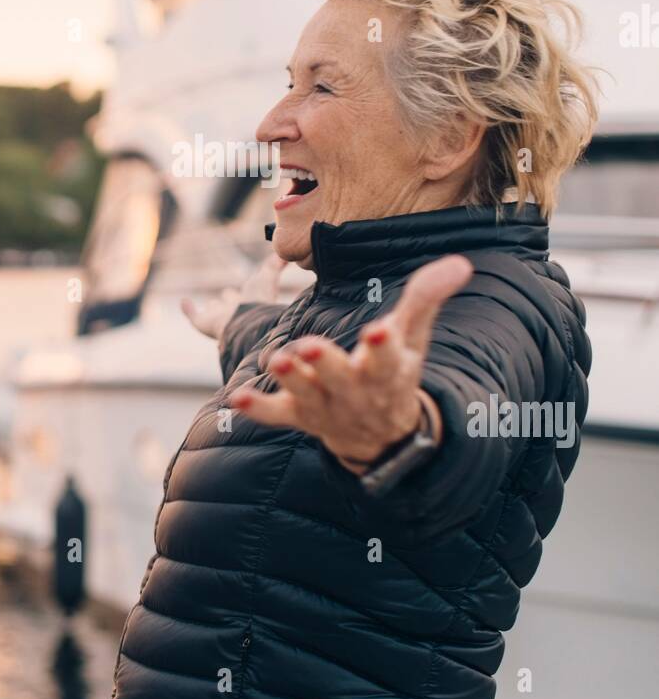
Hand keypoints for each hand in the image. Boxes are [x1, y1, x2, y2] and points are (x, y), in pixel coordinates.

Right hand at [181, 252, 286, 342]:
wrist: (244, 321)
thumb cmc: (258, 300)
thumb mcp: (268, 276)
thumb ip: (276, 264)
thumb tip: (287, 253)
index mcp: (249, 303)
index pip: (245, 296)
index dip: (245, 292)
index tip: (246, 288)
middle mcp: (234, 310)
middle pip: (229, 303)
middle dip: (229, 300)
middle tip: (228, 297)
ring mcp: (218, 317)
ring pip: (214, 311)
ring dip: (213, 308)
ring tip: (210, 306)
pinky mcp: (203, 323)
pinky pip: (194, 316)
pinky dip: (189, 310)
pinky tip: (184, 302)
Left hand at [230, 254, 473, 471]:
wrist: (381, 435)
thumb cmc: (395, 372)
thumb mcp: (414, 337)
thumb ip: (427, 298)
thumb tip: (460, 263)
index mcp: (387, 369)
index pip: (387, 356)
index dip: (383, 344)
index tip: (378, 330)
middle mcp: (355, 390)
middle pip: (340, 376)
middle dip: (326, 363)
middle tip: (310, 345)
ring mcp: (325, 405)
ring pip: (306, 393)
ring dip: (290, 379)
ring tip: (275, 360)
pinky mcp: (299, 415)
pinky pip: (277, 414)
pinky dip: (258, 408)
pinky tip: (237, 396)